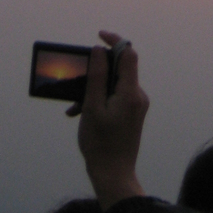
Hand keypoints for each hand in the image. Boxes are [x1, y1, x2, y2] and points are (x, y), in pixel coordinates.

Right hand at [77, 31, 148, 209]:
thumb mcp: (92, 107)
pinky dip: (98, 100)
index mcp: (131, 92)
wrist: (114, 176)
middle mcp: (138, 96)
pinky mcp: (132, 114)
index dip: (114, 41)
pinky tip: (80, 114)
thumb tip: (99, 51)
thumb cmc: (101, 145)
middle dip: (96, 72)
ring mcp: (136, 106)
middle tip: (77, 81)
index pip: (128, 54)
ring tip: (75, 107)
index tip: (98, 35)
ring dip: (93, 90)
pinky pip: (115, 98)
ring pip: (113, 85)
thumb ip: (97, 77)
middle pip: (119, 69)